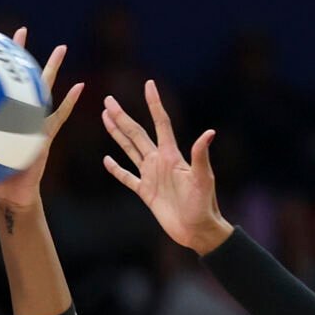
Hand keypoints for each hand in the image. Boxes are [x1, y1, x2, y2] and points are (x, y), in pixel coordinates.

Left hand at [0, 28, 83, 217]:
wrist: (9, 195)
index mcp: (0, 117)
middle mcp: (17, 114)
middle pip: (16, 78)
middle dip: (20, 55)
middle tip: (21, 29)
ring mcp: (33, 122)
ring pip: (44, 89)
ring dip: (52, 68)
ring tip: (61, 47)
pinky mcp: (45, 136)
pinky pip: (58, 116)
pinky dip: (69, 102)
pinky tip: (79, 87)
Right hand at [101, 80, 230, 254]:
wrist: (197, 230)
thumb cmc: (204, 205)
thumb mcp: (203, 179)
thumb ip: (201, 156)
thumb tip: (209, 133)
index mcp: (172, 155)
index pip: (160, 123)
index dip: (154, 104)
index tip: (149, 84)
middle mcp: (159, 161)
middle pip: (137, 134)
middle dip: (122, 117)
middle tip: (108, 100)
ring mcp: (151, 176)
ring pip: (130, 149)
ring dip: (117, 134)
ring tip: (105, 118)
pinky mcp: (146, 192)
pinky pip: (127, 177)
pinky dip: (117, 169)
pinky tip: (107, 160)